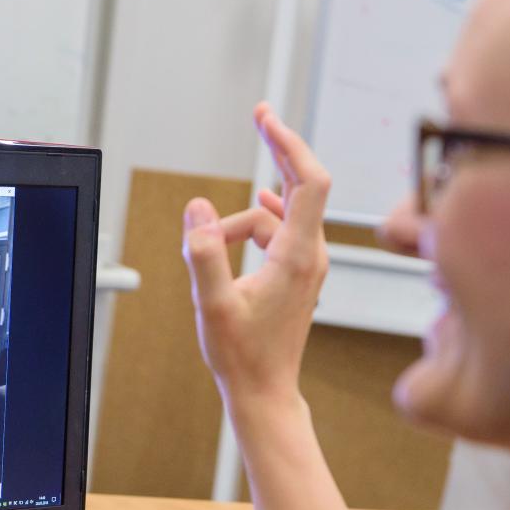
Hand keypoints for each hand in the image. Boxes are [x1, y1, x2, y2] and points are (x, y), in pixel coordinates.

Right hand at [181, 102, 331, 405]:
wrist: (265, 394)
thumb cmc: (242, 357)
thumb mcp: (211, 304)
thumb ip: (204, 252)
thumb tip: (198, 208)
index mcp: (296, 256)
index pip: (308, 181)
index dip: (289, 143)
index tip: (266, 120)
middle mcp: (310, 255)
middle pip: (302, 186)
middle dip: (279, 151)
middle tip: (261, 115)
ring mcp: (307, 266)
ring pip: (279, 217)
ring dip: (244, 217)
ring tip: (208, 238)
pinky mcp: (299, 276)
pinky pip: (280, 234)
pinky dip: (258, 224)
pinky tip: (250, 217)